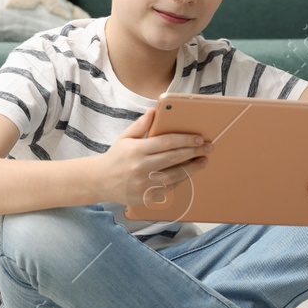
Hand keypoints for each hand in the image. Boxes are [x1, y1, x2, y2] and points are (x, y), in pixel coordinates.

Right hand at [94, 106, 210, 207]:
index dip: (185, 140)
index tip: (199, 138)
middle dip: (194, 152)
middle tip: (207, 147)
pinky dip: (181, 180)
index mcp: (137, 150)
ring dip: (192, 168)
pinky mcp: (146, 197)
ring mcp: (144, 185)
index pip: (167, 143)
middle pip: (174, 159)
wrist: (100, 181)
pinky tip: (188, 173)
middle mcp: (140, 168)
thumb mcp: (125, 137)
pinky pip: (168, 189)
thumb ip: (141, 125)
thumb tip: (155, 110)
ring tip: (203, 161)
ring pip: (175, 176)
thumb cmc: (116, 157)